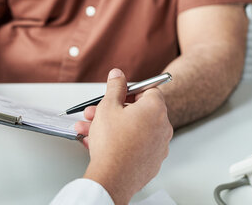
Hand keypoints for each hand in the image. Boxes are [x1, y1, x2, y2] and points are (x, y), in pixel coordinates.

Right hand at [76, 69, 172, 204]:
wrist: (113, 178)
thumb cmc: (112, 142)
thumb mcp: (108, 106)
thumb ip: (115, 87)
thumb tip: (118, 74)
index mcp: (155, 109)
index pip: (149, 90)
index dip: (130, 89)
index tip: (117, 92)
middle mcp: (163, 127)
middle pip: (138, 110)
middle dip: (113, 109)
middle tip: (95, 112)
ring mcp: (159, 146)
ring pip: (133, 129)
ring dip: (111, 126)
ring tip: (89, 129)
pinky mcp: (152, 161)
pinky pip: (135, 145)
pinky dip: (119, 141)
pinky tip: (98, 143)